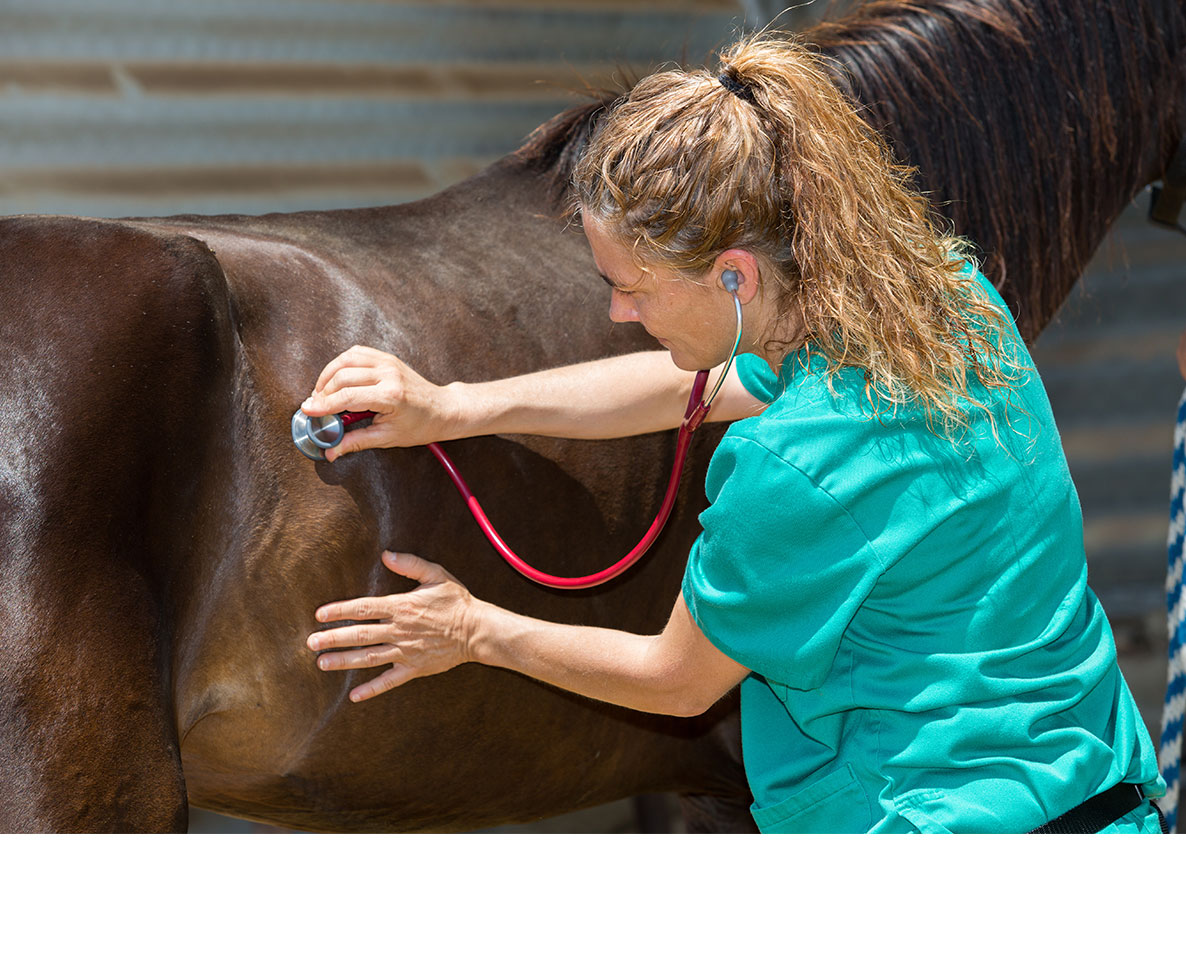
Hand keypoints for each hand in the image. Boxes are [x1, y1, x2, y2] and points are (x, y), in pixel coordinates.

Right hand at [301, 345, 459, 459]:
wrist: (443, 409)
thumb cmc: (420, 426)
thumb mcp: (388, 438)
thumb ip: (357, 442)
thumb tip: (331, 452)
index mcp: (390, 396)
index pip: (347, 397)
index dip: (324, 404)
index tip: (308, 410)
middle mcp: (388, 374)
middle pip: (342, 377)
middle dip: (323, 392)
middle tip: (315, 406)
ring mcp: (388, 362)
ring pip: (345, 360)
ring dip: (328, 375)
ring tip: (322, 393)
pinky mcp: (387, 357)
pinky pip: (356, 353)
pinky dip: (341, 363)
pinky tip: (335, 378)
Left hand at [307, 551, 477, 701]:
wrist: (477, 631)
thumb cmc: (456, 602)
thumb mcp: (436, 575)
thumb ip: (410, 564)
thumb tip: (386, 554)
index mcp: (401, 607)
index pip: (363, 608)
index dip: (340, 611)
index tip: (320, 615)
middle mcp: (399, 630)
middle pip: (360, 635)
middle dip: (332, 638)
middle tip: (311, 642)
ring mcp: (406, 651)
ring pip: (369, 657)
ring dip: (344, 661)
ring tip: (322, 663)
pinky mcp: (414, 668)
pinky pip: (390, 680)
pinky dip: (372, 689)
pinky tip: (355, 695)